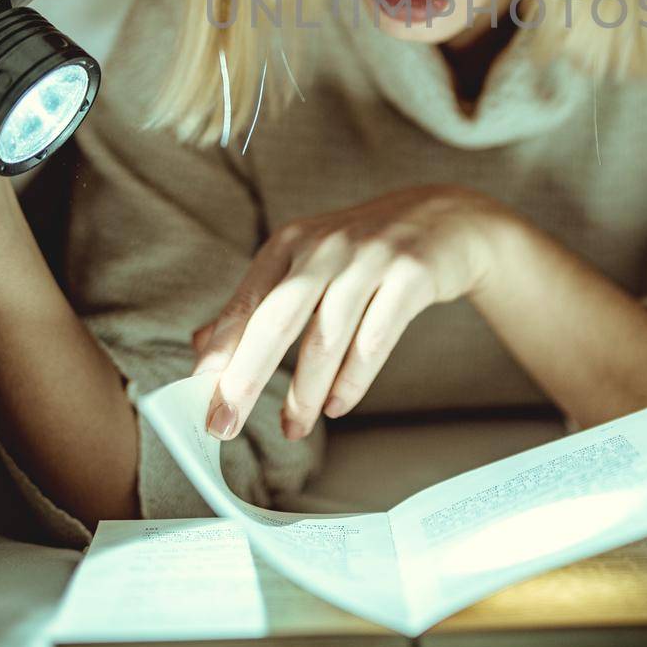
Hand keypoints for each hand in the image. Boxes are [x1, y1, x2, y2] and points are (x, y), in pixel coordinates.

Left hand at [191, 184, 511, 441]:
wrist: (448, 218)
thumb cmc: (367, 250)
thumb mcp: (309, 262)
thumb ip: (260, 302)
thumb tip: (204, 348)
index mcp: (291, 242)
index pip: (247, 303)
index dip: (220, 353)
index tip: (199, 398)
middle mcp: (326, 246)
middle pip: (278, 319)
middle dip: (247, 377)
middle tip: (224, 424)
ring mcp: (371, 258)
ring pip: (327, 337)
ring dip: (305, 392)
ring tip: (292, 428)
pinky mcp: (411, 274)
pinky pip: (376, 339)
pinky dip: (354, 380)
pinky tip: (338, 405)